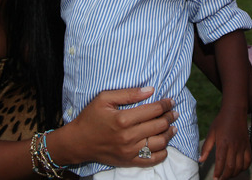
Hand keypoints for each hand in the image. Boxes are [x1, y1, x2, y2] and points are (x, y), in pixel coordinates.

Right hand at [63, 87, 177, 166]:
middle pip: (159, 126)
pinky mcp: (129, 161)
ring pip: (159, 143)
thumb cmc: (90, 117)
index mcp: (122, 119)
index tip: (171, 101)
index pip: (153, 110)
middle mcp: (128, 136)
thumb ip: (129, 93)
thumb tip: (150, 90)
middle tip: (174, 112)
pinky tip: (164, 144)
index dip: (165, 104)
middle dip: (170, 117)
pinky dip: (162, 152)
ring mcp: (129, 151)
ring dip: (169, 134)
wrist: (78, 142)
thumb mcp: (104, 98)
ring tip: (172, 127)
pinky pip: (152, 160)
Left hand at [199, 107, 250, 179]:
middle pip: (231, 167)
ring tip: (227, 175)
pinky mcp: (247, 145)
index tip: (215, 179)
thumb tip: (200, 160)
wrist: (235, 111)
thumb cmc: (221, 121)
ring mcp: (242, 146)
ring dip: (234, 174)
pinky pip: (248, 161)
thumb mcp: (211, 133)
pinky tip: (238, 169)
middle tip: (220, 179)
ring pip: (240, 166)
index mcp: (223, 143)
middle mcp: (234, 146)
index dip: (218, 173)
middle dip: (225, 176)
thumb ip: (206, 148)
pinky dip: (244, 168)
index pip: (221, 162)